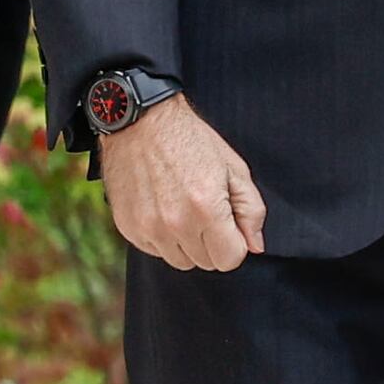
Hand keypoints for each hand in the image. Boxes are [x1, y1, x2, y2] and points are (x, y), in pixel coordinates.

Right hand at [100, 93, 265, 271]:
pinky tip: (162, 208)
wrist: (140, 121)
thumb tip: (255, 246)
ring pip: (180, 261)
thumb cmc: (190, 140)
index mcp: (207, 209)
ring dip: (187, 243)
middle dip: (212, 242)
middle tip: (204, 209)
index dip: (235, 243)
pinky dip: (162, 237)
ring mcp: (148, 228)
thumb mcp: (234, 168)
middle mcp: (176, 224)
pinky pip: (155, 251)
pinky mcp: (128, 227)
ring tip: (182, 208)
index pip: (230, 260)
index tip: (228, 224)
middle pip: (206, 263)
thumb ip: (251, 211)